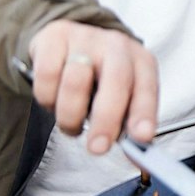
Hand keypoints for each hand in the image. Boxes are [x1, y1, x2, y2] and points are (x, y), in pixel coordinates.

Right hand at [27, 21, 158, 153]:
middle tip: (97, 148)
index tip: (141, 137)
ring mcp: (85, 38)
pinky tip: (53, 99)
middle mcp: (117, 47)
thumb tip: (136, 157)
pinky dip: (47, 98)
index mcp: (141, 62)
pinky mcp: (55, 37)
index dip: (144, 114)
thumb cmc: (99, 78)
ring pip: (76, 80)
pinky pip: (47, 75)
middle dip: (106, 120)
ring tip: (70, 124)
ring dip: (70, 114)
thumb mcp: (121, 98)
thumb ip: (128, 125)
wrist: (69, 42)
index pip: (147, 89)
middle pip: (115, 81)